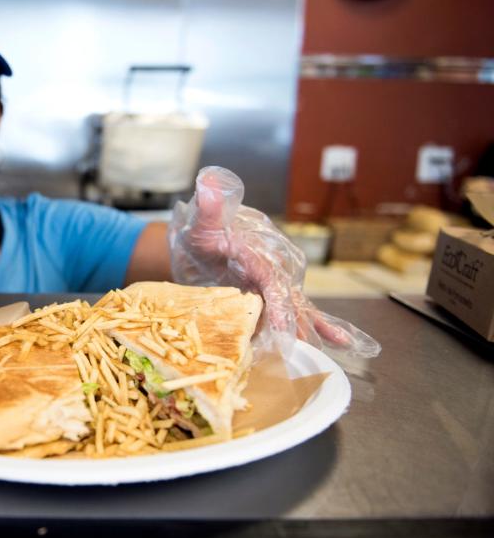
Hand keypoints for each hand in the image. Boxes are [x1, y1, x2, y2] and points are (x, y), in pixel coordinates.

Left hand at [169, 166, 380, 357]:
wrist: (199, 242)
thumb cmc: (201, 231)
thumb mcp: (201, 221)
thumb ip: (209, 208)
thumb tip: (210, 185)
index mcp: (260, 250)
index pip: (272, 280)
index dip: (278, 305)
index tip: (281, 326)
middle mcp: (275, 266)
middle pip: (289, 300)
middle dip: (295, 326)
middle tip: (297, 350)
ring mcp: (276, 282)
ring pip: (296, 308)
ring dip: (306, 330)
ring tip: (324, 351)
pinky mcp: (272, 295)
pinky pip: (294, 312)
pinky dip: (315, 326)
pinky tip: (339, 341)